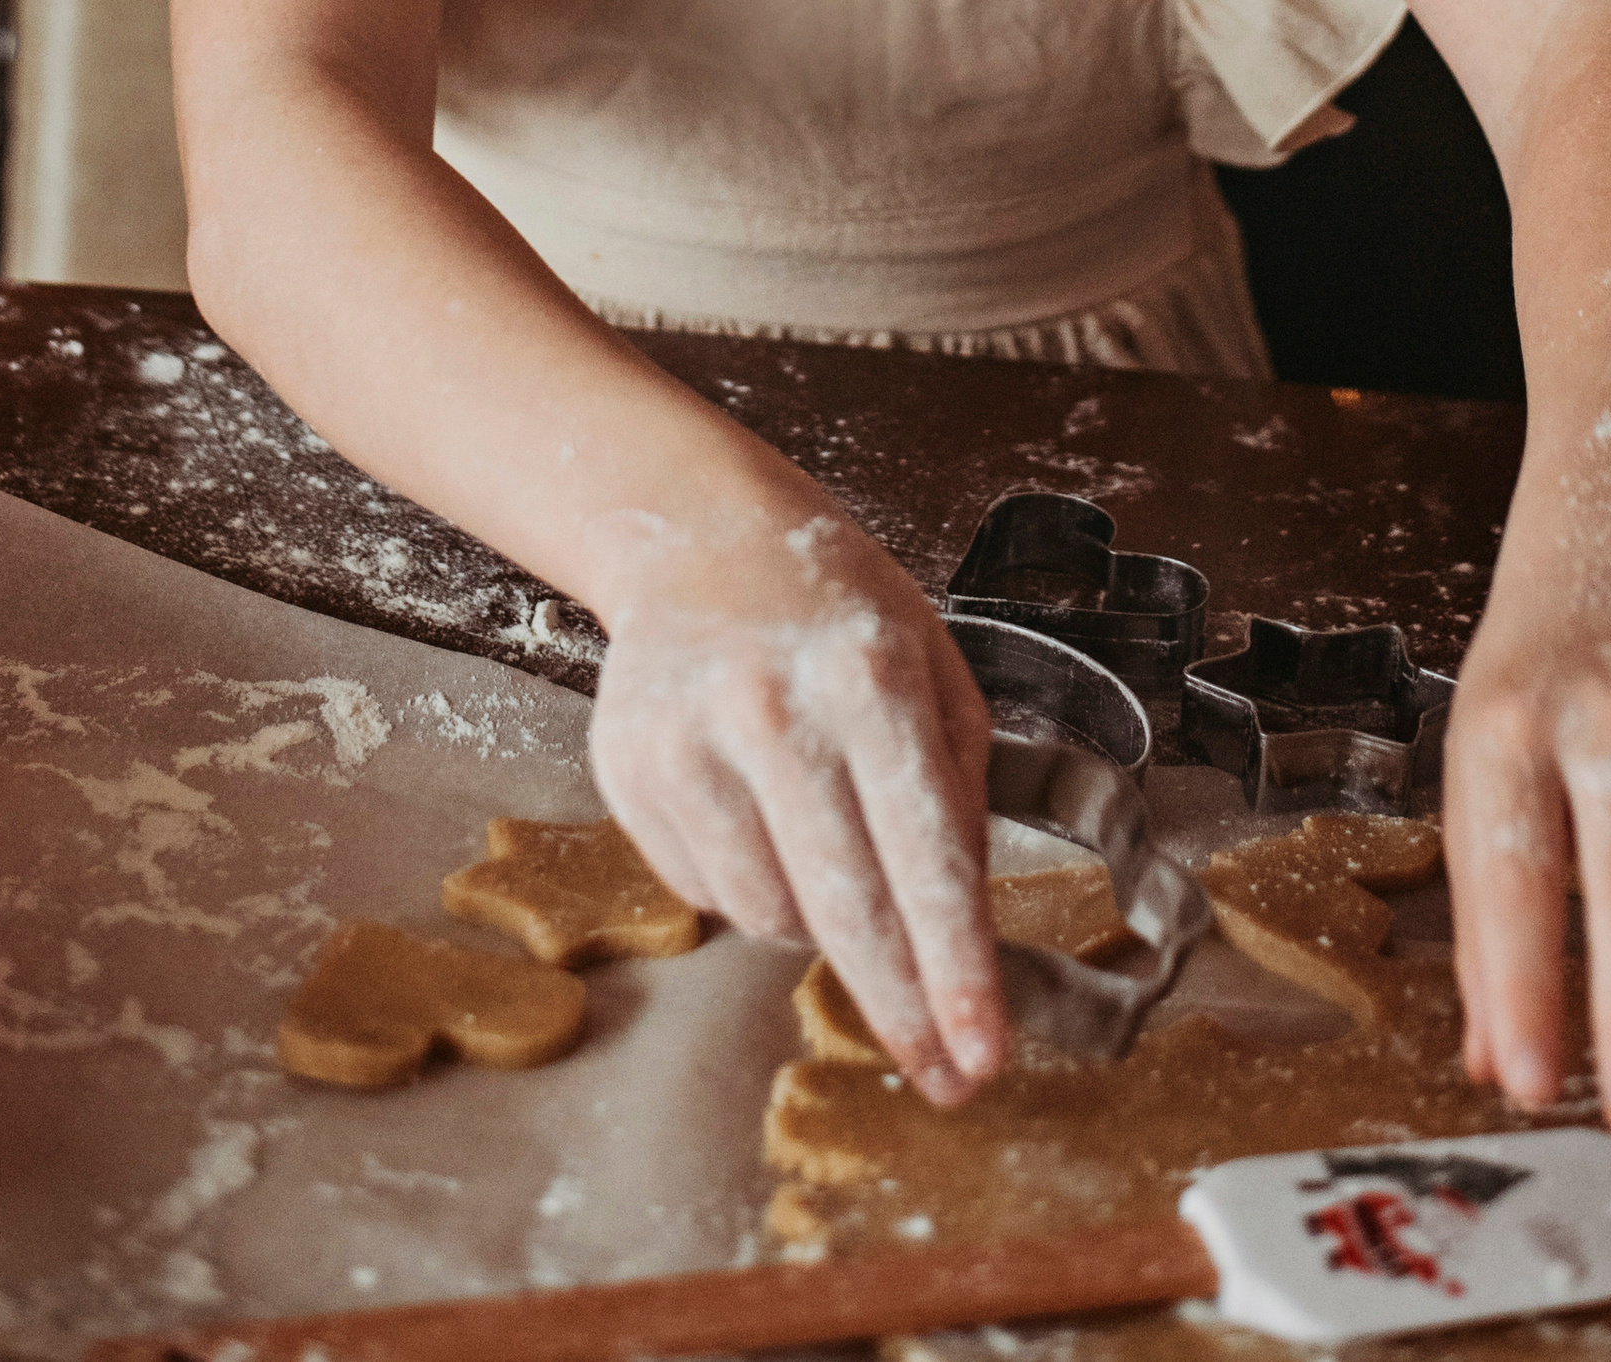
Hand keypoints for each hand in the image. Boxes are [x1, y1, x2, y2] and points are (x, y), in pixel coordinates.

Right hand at [584, 505, 1004, 1105]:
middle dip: (902, 1008)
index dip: (956, 971)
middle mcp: (773, 711)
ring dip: (816, 924)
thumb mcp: (933, 668)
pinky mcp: (629, 769)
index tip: (981, 1054)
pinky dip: (749, 886)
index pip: (925, 857)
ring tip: (824, 845)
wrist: (697, 535)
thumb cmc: (835, 610)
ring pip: (771, 916)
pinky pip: (706, 893)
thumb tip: (965, 933)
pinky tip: (757, 815)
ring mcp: (689, 742)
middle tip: (942, 1074)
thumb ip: (961, 791)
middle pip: (848, 911)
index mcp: (869, 679)